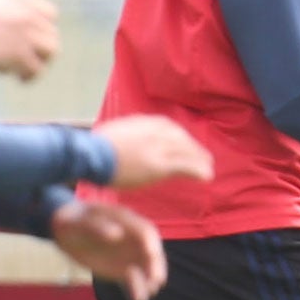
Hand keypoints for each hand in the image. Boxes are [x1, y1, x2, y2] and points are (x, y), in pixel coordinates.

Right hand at [0, 0, 59, 81]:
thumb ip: (3, 11)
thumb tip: (5, 23)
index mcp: (20, 1)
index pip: (51, 14)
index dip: (44, 27)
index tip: (35, 38)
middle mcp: (29, 16)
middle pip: (52, 34)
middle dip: (42, 47)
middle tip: (31, 58)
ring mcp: (27, 35)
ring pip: (51, 51)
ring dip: (41, 61)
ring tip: (27, 70)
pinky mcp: (21, 55)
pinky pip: (36, 69)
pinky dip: (29, 76)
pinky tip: (20, 79)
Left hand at [50, 200, 167, 299]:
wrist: (66, 230)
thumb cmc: (75, 221)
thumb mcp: (81, 222)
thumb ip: (98, 226)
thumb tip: (117, 234)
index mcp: (126, 221)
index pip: (145, 230)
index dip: (151, 242)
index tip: (151, 254)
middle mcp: (133, 238)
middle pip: (151, 251)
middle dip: (156, 265)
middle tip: (156, 280)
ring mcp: (129, 254)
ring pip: (145, 267)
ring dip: (150, 279)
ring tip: (149, 292)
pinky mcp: (122, 269)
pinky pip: (133, 279)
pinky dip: (138, 288)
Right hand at [95, 115, 213, 189]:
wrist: (90, 155)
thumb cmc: (93, 148)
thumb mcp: (112, 133)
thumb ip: (125, 134)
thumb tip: (123, 139)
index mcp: (143, 122)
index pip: (169, 127)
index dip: (180, 137)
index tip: (186, 143)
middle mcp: (155, 132)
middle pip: (181, 138)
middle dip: (194, 148)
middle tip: (205, 157)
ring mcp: (158, 148)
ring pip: (187, 152)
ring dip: (200, 160)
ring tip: (209, 168)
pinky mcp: (159, 166)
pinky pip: (185, 167)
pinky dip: (198, 171)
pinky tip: (207, 177)